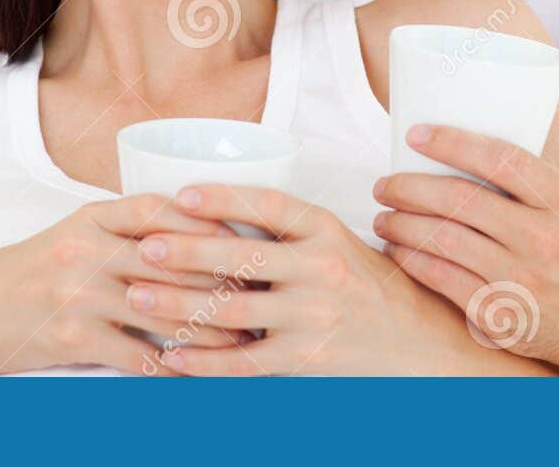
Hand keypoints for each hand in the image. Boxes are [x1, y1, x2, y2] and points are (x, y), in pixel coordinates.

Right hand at [0, 194, 250, 375]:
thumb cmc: (26, 274)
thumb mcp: (70, 234)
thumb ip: (120, 228)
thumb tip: (187, 230)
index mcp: (89, 218)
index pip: (158, 207)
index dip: (207, 218)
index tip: (244, 232)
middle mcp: (86, 250)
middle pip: (172, 258)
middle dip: (221, 277)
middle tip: (261, 290)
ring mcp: (79, 294)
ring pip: (163, 309)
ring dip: (209, 327)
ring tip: (243, 337)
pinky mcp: (73, 338)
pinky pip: (137, 354)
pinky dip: (172, 367)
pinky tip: (198, 373)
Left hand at [123, 185, 511, 375]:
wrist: (420, 343)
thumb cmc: (372, 288)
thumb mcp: (341, 243)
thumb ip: (290, 233)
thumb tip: (219, 214)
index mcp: (327, 231)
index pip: (269, 206)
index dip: (222, 200)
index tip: (180, 196)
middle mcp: (320, 270)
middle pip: (241, 259)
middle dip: (185, 252)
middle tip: (143, 246)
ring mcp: (313, 317)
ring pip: (232, 312)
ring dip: (179, 304)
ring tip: (138, 296)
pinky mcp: (306, 360)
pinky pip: (243, 363)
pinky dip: (202, 361)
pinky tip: (170, 356)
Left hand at [371, 124, 558, 373]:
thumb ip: (519, 178)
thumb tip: (448, 147)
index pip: (500, 158)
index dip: (451, 142)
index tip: (414, 135)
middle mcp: (543, 238)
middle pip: (459, 200)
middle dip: (409, 187)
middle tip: (384, 184)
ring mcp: (521, 279)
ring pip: (442, 240)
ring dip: (401, 224)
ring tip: (383, 217)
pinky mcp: (499, 314)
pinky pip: (441, 279)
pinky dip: (410, 260)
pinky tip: (398, 250)